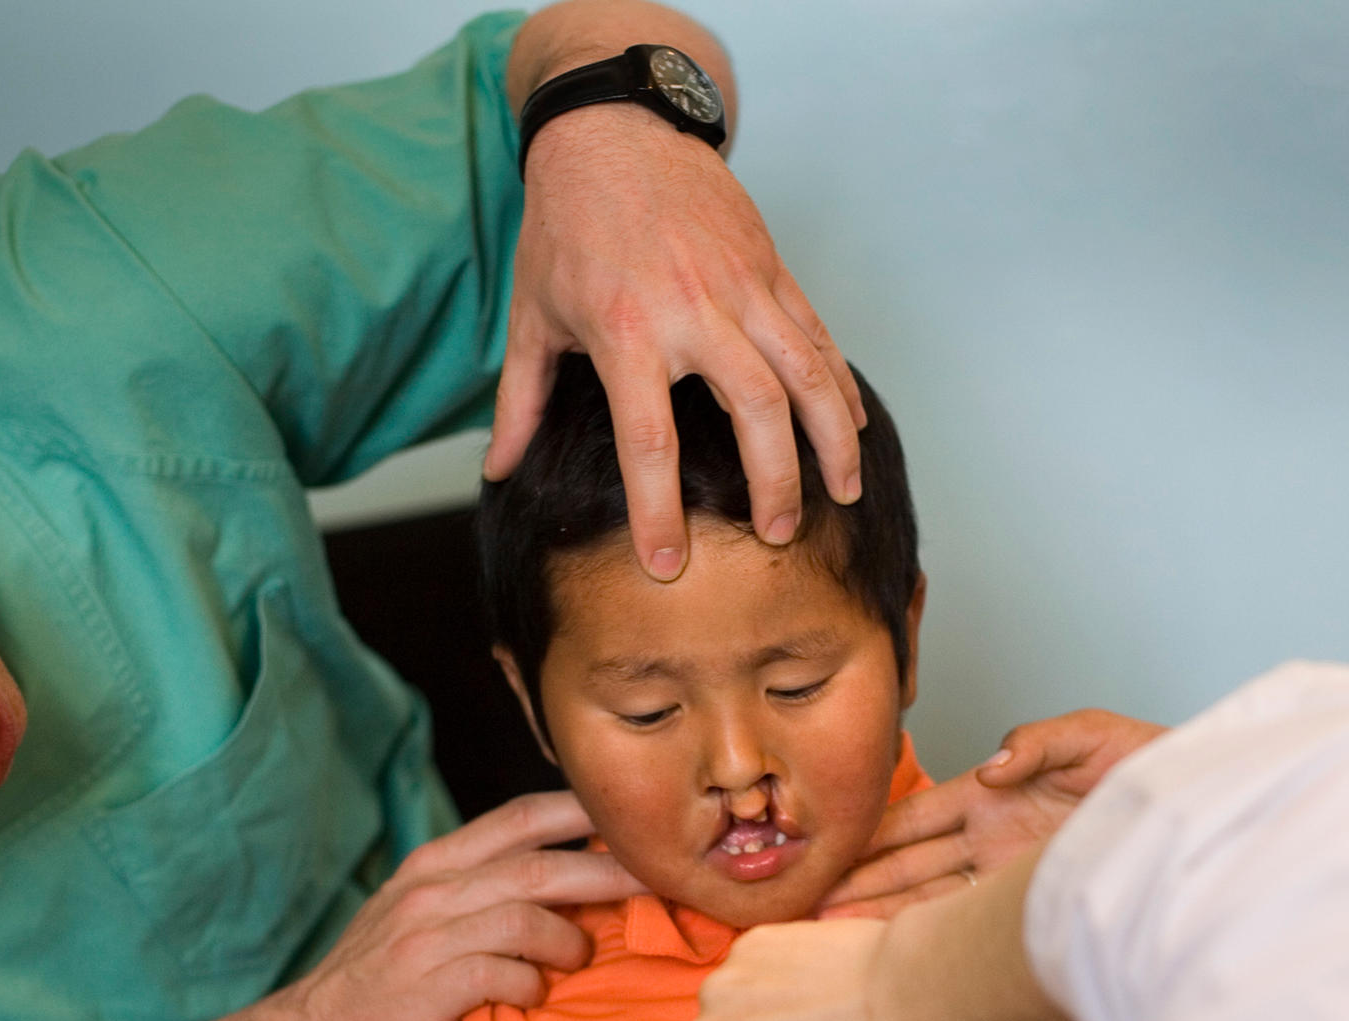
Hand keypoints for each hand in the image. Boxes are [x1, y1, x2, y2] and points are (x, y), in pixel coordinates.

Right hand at [268, 793, 642, 1020]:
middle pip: (543, 863)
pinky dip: (531, 982)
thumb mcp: (421, 921)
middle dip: (612, 870)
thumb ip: (480, 896)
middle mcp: (433, 889)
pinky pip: (502, 971)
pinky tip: (533, 995)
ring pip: (528, 913)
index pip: (522, 815)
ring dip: (571, 936)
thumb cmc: (378, 989)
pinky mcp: (428, 987)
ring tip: (584, 955)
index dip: (585, 811)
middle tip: (664, 882)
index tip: (639, 822)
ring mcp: (427, 937)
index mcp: (436, 865)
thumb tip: (569, 887)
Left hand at [485, 102, 865, 581]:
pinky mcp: (771, 268)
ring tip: (842, 493)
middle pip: (755, 414)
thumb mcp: (532, 314)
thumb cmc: (566, 222)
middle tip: (776, 535)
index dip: (659, 512)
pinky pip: (817, 336)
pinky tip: (848, 428)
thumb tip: (500, 472)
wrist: (612, 127)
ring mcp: (742, 286)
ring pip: (808, 374)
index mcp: (626, 331)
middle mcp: (693, 310)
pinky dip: (839, 386)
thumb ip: (520, 402)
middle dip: (774, 483)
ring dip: (833, 441)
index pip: (649, 442)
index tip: (668, 565)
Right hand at [821, 709, 1165, 917]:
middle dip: (860, 882)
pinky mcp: (1030, 907)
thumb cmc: (1155, 771)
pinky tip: (890, 950)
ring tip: (832, 932)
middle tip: (808, 903)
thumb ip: (1041, 741)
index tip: (829, 849)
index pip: (917, 817)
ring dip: (881, 916)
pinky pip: (968, 924)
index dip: (872, 834)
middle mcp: (992, 840)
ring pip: (928, 901)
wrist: (1205, 818)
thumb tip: (992, 766)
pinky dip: (927, 936)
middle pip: (909, 865)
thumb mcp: (1097, 737)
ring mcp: (1007, 878)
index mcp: (995, 796)